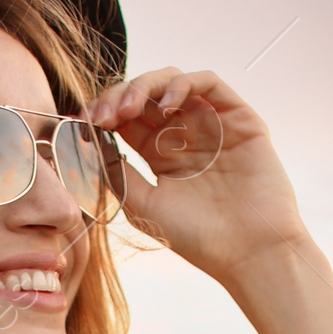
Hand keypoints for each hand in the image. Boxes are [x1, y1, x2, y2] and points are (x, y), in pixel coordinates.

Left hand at [91, 66, 332, 333]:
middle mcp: (184, 134)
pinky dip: (182, 84)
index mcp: (160, 155)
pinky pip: (207, 83)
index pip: (126, 119)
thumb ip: (116, 173)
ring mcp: (211, 123)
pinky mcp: (237, 117)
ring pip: (172, 82)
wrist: (249, 251)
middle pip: (145, 96)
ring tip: (128, 109)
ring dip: (145, 87)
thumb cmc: (198, 237)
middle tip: (103, 115)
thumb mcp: (144, 206)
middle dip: (118, 97)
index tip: (83, 122)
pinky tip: (165, 105)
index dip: (103, 114)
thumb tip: (85, 143)